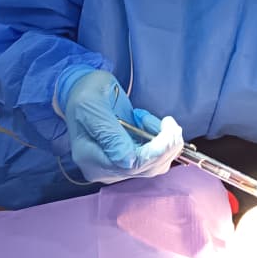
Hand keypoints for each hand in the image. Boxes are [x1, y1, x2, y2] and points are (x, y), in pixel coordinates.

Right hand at [61, 70, 183, 183]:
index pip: (130, 166)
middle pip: (145, 169)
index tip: (170, 130)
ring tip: (155, 119)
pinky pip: (154, 159)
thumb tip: (129, 161)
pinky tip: (149, 124)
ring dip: (165, 143)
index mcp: (90, 157)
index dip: (156, 152)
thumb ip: (110, 133)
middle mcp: (103, 168)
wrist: (86, 88)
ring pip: (154, 165)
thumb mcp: (92, 106)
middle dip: (165, 146)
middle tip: (169, 121)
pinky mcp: (129, 159)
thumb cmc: (86, 92)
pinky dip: (161, 142)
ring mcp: (117, 165)